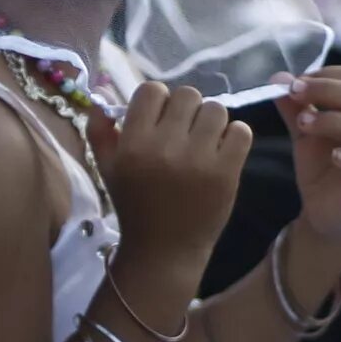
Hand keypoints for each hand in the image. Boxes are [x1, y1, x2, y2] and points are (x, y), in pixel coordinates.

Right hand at [87, 81, 251, 279]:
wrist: (164, 251)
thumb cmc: (135, 206)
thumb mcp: (107, 169)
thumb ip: (99, 130)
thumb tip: (103, 95)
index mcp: (133, 143)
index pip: (152, 91)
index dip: (159, 102)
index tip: (161, 121)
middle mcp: (164, 147)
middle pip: (188, 95)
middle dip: (187, 111)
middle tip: (185, 133)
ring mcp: (198, 160)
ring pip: (216, 109)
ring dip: (211, 122)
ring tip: (204, 143)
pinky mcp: (226, 173)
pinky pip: (241, 131)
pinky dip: (234, 137)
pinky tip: (222, 152)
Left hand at [282, 66, 340, 247]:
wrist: (328, 213)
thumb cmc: (321, 167)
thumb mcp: (303, 134)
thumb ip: (293, 108)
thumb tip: (278, 77)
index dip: (329, 74)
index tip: (297, 82)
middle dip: (327, 89)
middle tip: (295, 92)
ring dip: (332, 120)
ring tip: (302, 124)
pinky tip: (334, 156)